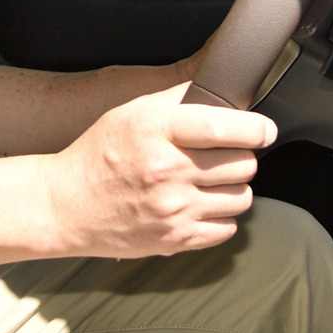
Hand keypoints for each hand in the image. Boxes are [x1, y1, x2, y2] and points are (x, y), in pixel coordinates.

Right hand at [41, 84, 275, 258]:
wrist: (67, 205)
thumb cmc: (99, 154)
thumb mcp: (131, 113)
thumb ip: (177, 100)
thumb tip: (221, 92)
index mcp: (156, 132)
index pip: (223, 128)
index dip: (256, 128)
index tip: (265, 130)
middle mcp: (167, 172)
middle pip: (242, 164)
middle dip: (241, 156)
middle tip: (224, 154)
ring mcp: (174, 210)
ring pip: (242, 197)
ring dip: (234, 187)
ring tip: (211, 180)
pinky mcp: (176, 240)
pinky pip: (227, 228)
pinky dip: (222, 216)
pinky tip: (201, 204)